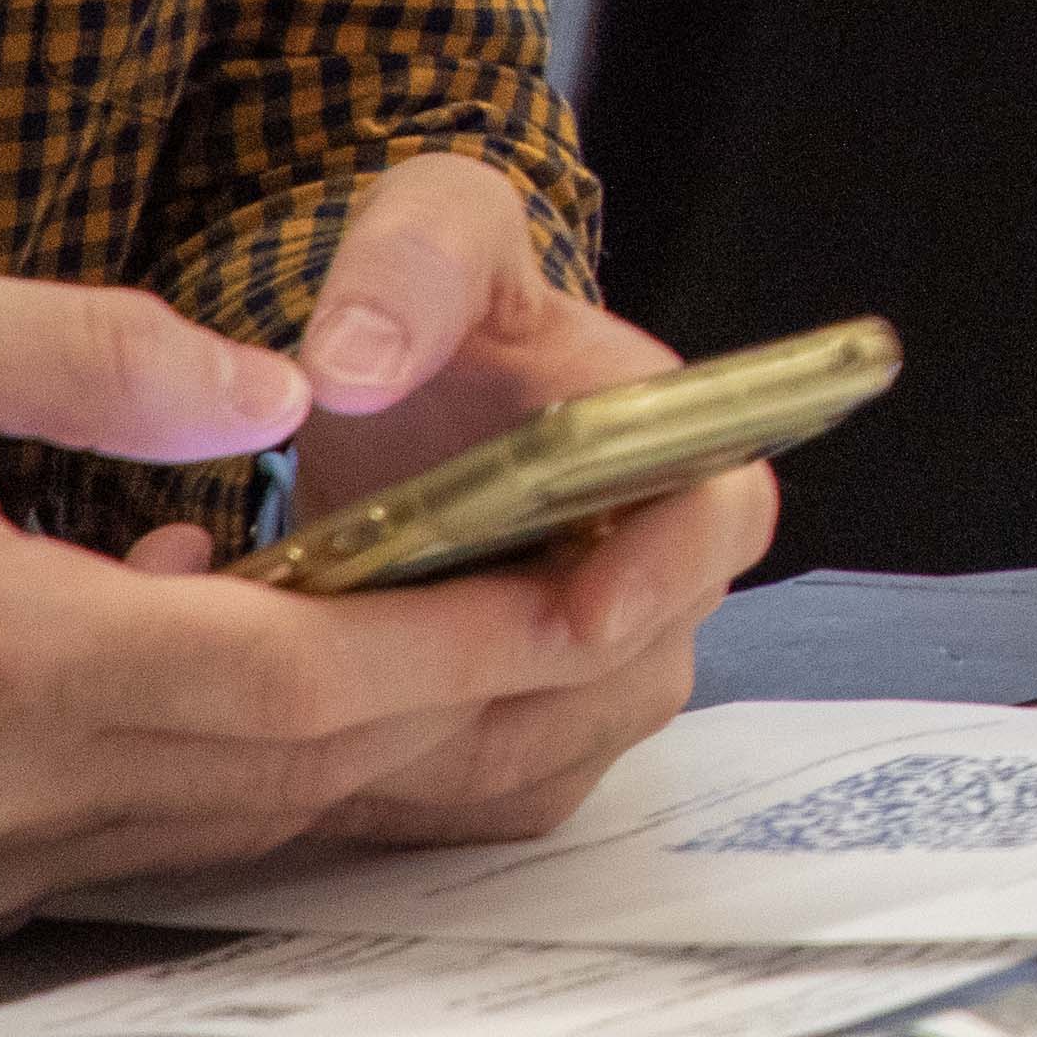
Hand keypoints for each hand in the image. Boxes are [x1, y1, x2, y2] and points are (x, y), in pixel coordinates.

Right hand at [0, 261, 698, 922]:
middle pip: (308, 761)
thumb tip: (264, 386)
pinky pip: (165, 819)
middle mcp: (10, 786)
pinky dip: (270, 744)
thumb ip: (75, 356)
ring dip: (403, 722)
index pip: (300, 682)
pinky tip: (277, 621)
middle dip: (490, 680)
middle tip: (631, 583)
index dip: (469, 637)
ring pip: (249, 805)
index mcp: (6, 662)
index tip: (604, 580)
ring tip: (530, 596)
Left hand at [270, 162, 770, 854]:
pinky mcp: (544, 743)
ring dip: (432, 746)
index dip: (666, 575)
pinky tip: (313, 748)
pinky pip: (493, 804)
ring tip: (312, 704)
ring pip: (552, 753)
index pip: (725, 522)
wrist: (405, 396)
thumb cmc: (443, 309)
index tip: (577, 606)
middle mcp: (670, 573)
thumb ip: (408, 267)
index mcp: (683, 444)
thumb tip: (356, 362)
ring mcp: (613, 669)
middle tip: (355, 677)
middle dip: (497, 685)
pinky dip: (401, 792)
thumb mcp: (432, 232)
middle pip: (628, 671)